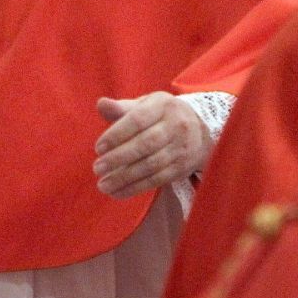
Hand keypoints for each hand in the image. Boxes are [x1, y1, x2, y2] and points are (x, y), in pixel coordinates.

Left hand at [92, 93, 212, 198]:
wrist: (200, 132)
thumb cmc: (161, 117)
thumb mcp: (145, 105)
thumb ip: (121, 108)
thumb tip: (101, 104)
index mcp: (163, 105)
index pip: (138, 120)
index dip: (117, 134)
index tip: (98, 148)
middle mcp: (176, 125)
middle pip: (145, 144)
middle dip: (119, 158)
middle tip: (97, 168)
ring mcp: (182, 148)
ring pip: (151, 165)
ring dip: (125, 177)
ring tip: (103, 184)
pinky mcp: (182, 168)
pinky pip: (157, 180)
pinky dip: (135, 188)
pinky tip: (117, 192)